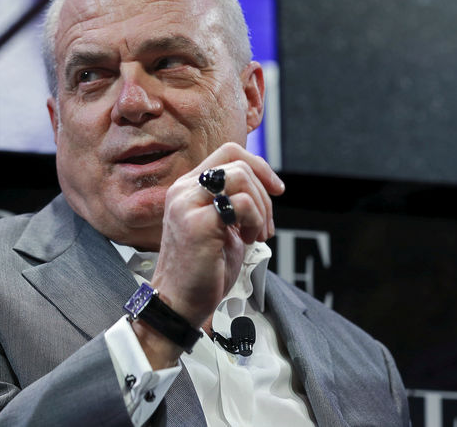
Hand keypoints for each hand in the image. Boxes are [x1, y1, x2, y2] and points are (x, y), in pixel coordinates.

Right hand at [152, 142, 284, 331]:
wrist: (180, 302)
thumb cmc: (201, 270)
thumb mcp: (222, 226)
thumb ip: (235, 203)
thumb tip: (266, 186)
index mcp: (188, 188)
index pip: (228, 152)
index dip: (259, 165)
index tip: (276, 189)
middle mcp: (183, 191)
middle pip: (238, 163)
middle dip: (264, 192)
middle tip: (266, 225)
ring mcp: (187, 205)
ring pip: (241, 176)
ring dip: (261, 208)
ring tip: (255, 233)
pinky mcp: (197, 223)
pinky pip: (240, 203)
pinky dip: (255, 221)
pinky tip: (248, 240)